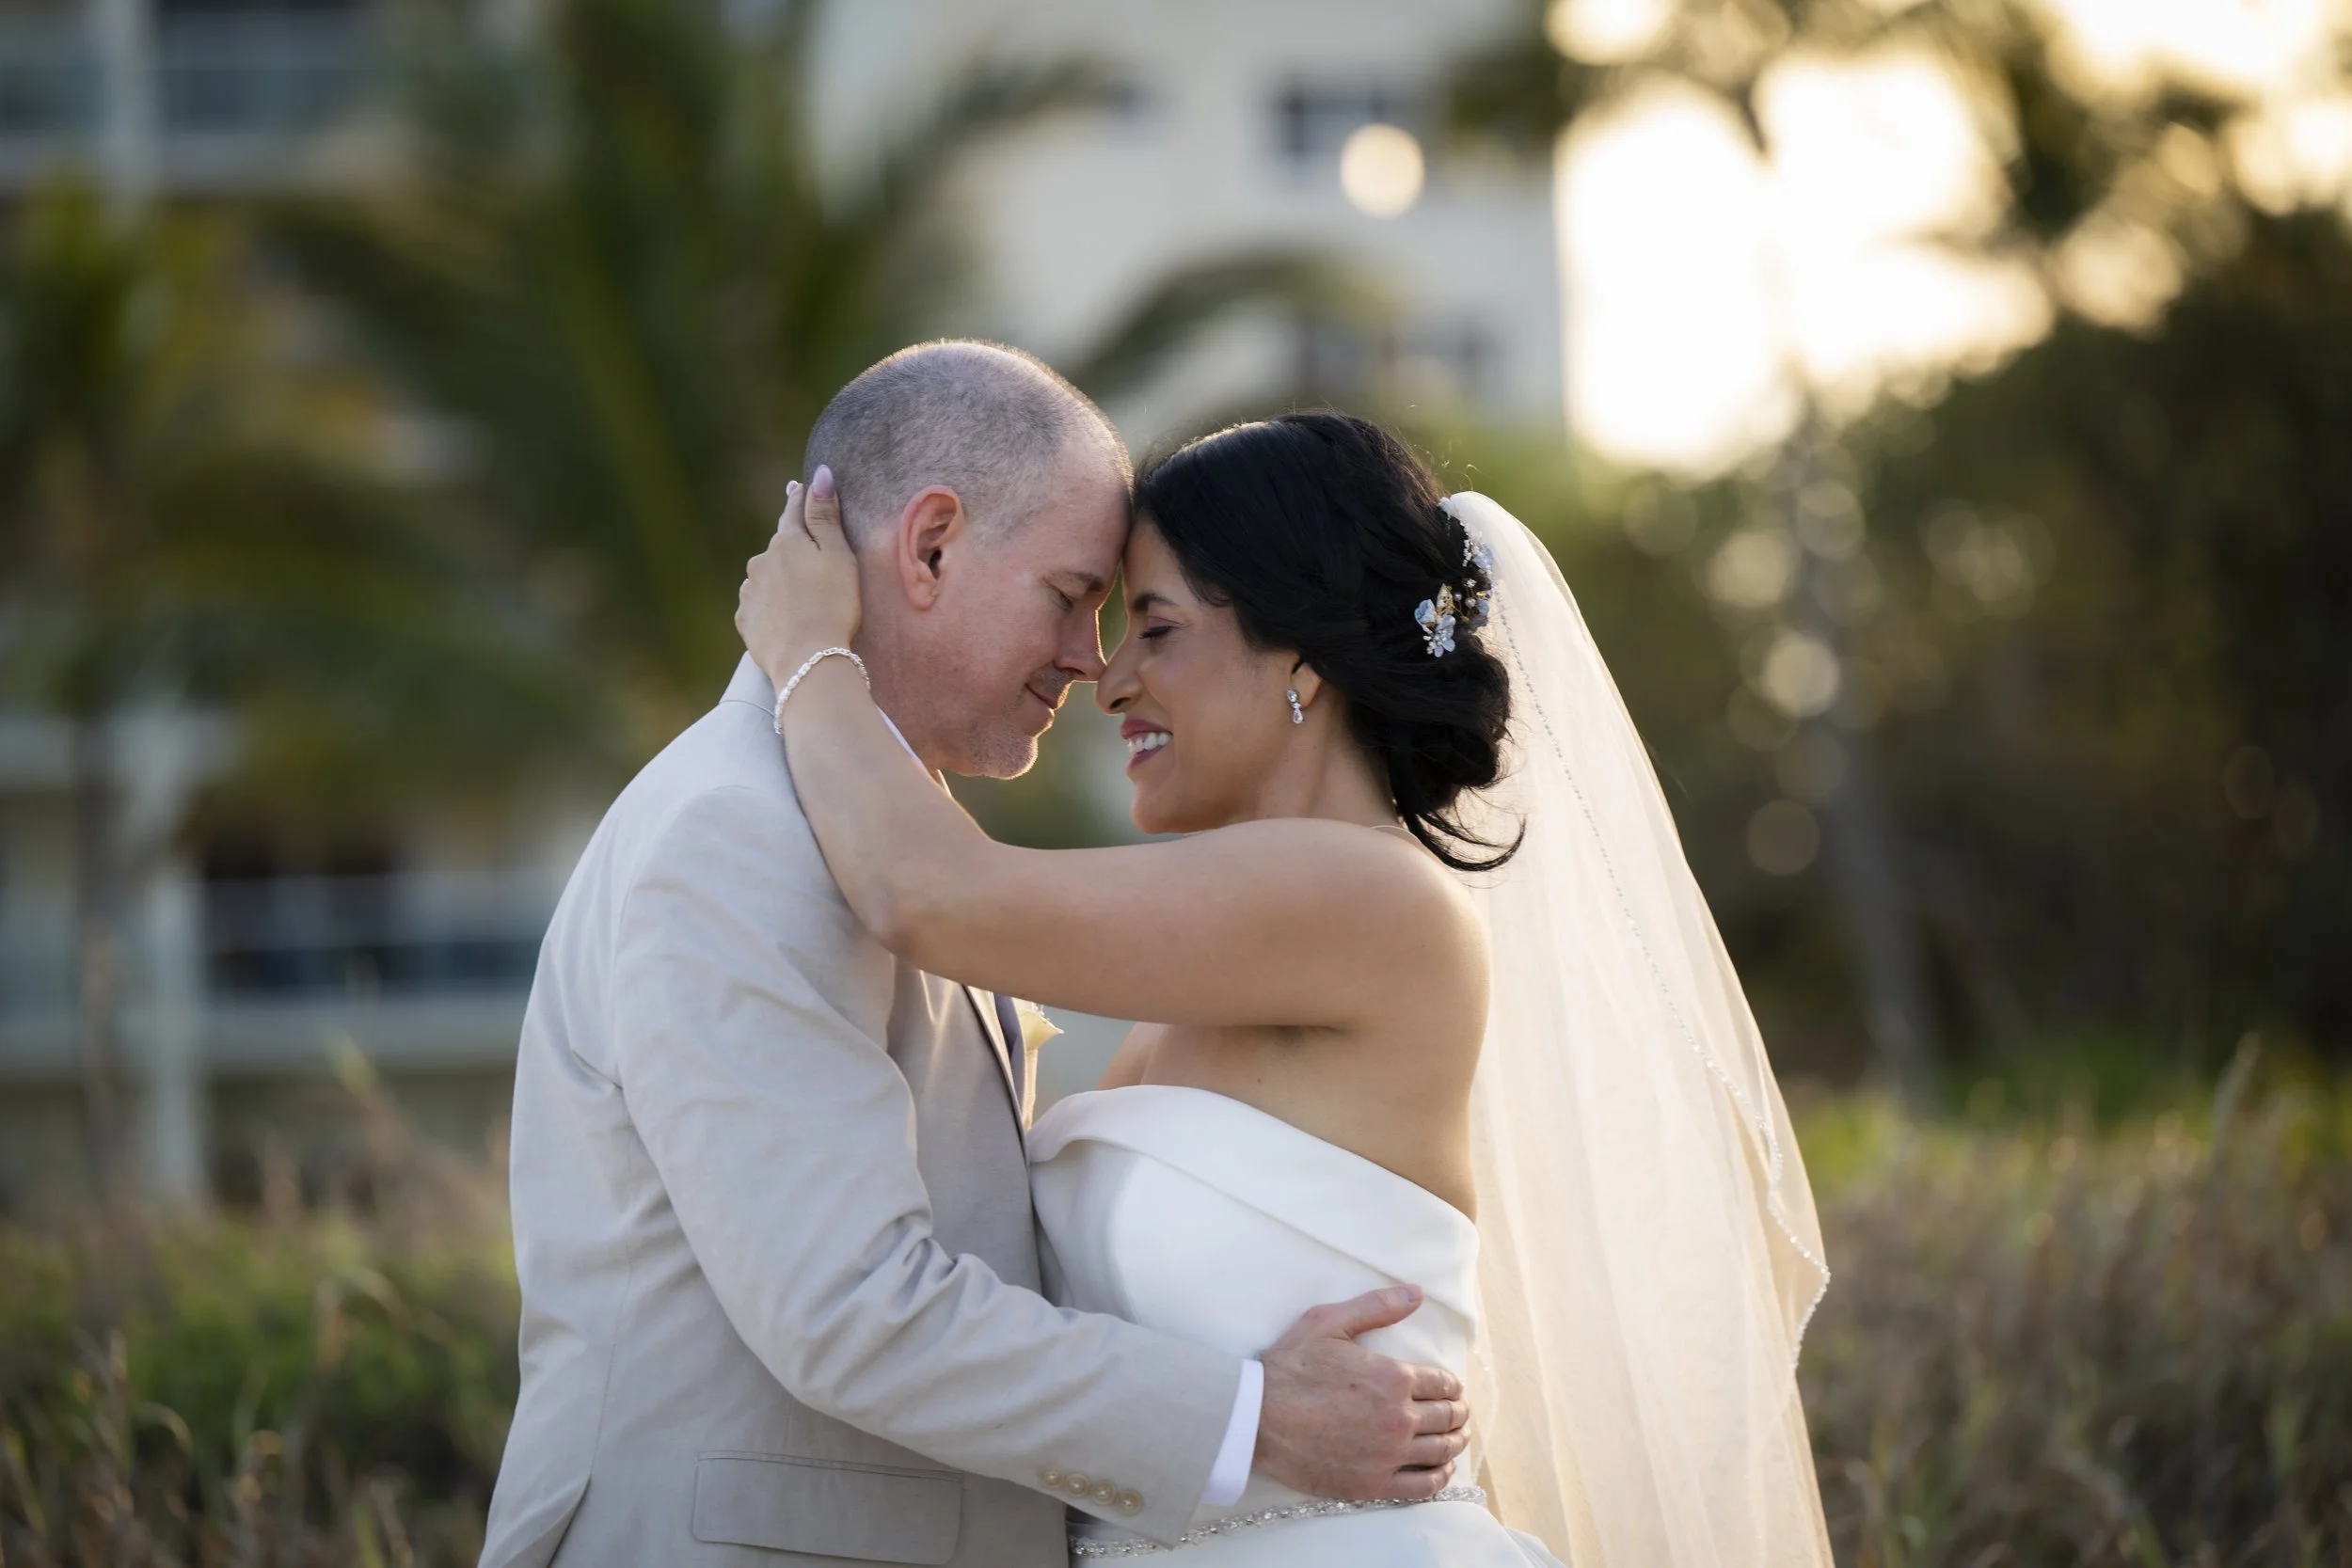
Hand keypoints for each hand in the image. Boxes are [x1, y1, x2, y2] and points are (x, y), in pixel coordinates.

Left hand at [738, 464, 862, 685]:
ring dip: (779, 581)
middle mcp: (761, 561)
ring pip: (766, 577)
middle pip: (779, 547)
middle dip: (792, 549)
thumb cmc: (833, 605)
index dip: (799, 499)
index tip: (796, 487)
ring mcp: (749, 591)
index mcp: (787, 541)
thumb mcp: (839, 556)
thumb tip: (819, 474)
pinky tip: (786, 621)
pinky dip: (771, 608)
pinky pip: (758, 606)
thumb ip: (825, 515)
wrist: (807, 659)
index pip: (793, 511)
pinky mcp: (745, 620)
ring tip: (801, 601)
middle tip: (812, 564)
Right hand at [1253, 1285, 1470, 1501]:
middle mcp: (1399, 1417)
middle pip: (1447, 1417)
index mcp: (1394, 1377)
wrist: (1255, 1418)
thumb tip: (1417, 1293)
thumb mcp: (1329, 1322)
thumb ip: (1377, 1307)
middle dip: (1458, 1412)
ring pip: (1441, 1451)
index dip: (1451, 1385)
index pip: (1442, 1383)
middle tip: (1459, 1412)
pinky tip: (1441, 1470)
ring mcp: (1388, 1455)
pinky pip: (1423, 1486)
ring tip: (1456, 1438)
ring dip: (1455, 1442)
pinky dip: (1440, 1477)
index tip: (1451, 1388)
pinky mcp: (1373, 1485)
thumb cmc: (1289, 1368)